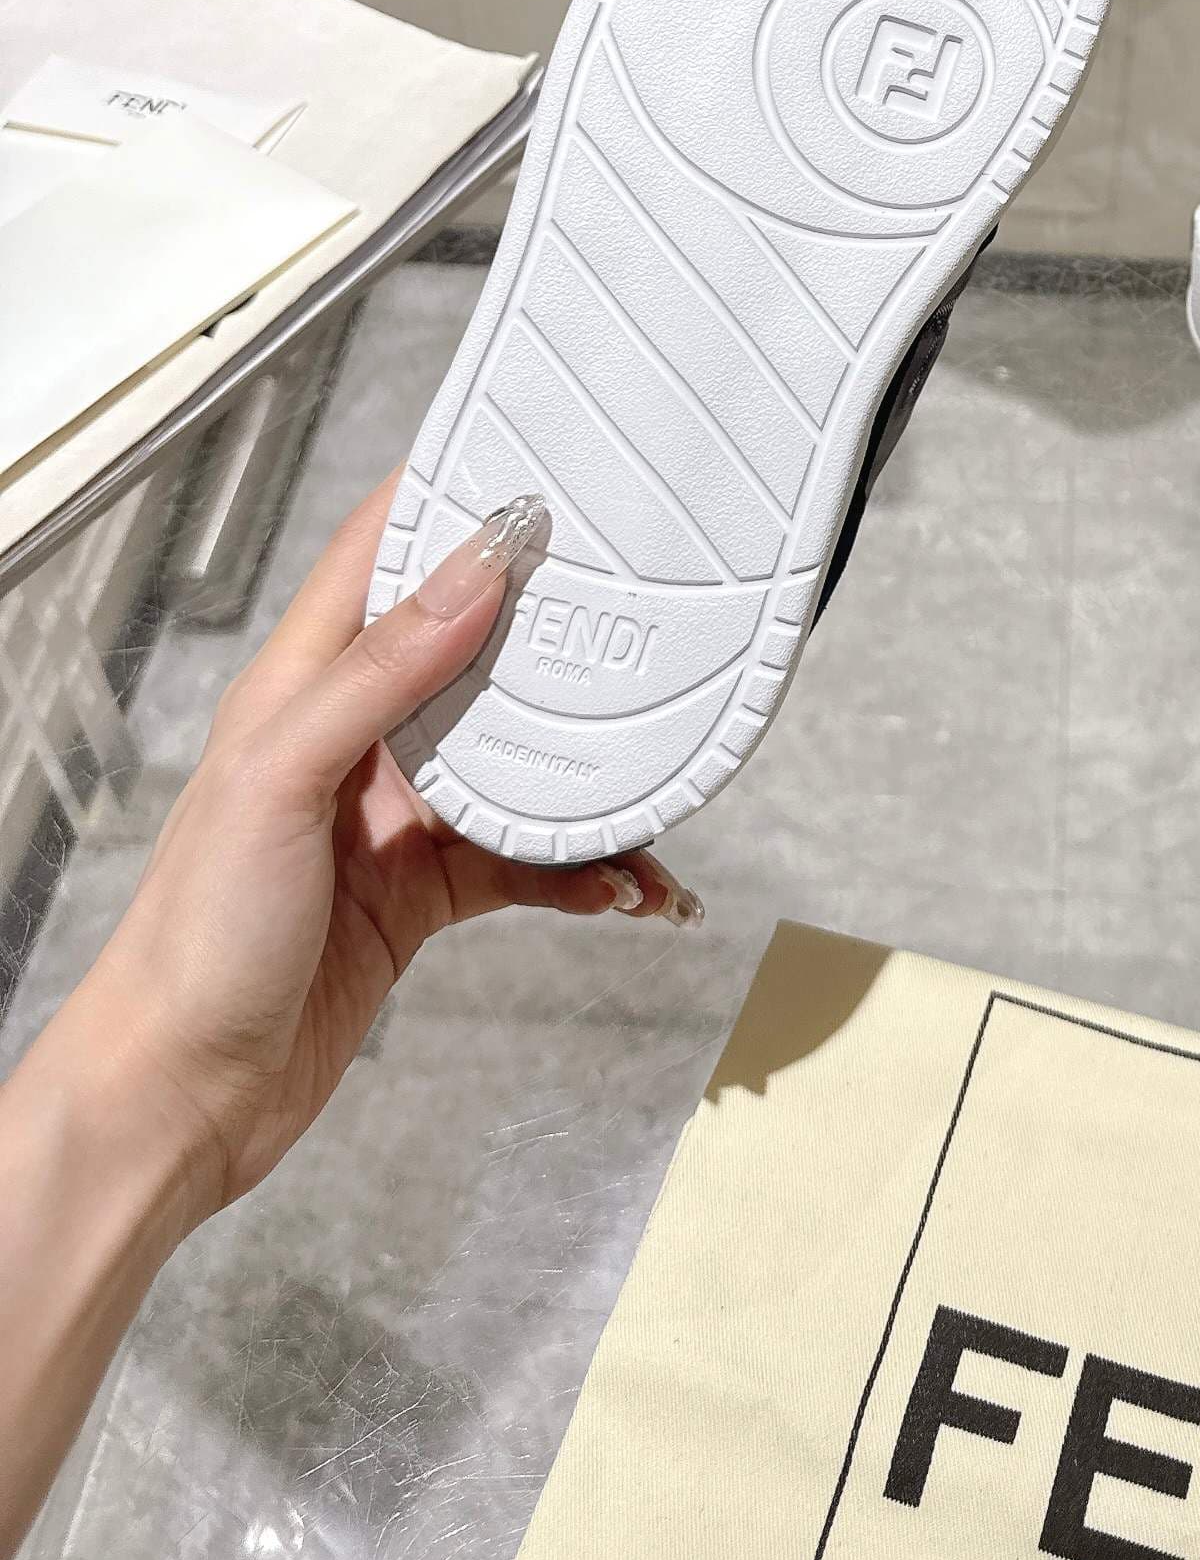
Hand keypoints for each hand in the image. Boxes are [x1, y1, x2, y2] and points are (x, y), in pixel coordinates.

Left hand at [52, 474, 699, 1224]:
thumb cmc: (196, 938)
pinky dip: (582, 869)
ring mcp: (392, 816)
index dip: (451, 498)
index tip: (538, 461)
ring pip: (518, 762)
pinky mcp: (423, 892)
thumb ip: (379, 673)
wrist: (181, 1098)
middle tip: (639, 610)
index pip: (379, 555)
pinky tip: (624, 886)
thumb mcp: (281, 780)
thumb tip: (475, 567)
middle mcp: (353, 738)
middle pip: (473, 651)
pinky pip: (526, 860)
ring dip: (590, 775)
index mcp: (302, 688)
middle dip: (556, 632)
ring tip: (658, 786)